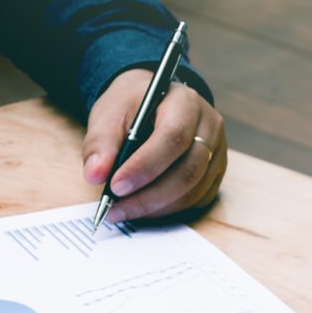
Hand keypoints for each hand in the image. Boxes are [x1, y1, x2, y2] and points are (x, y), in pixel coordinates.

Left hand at [83, 71, 226, 223]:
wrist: (153, 103)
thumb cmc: (133, 106)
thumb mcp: (109, 113)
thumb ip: (100, 143)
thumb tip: (94, 176)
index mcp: (185, 102)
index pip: (173, 138)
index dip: (145, 167)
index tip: (115, 186)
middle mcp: (209, 126)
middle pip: (188, 171)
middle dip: (150, 196)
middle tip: (117, 209)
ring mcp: (217, 152)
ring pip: (193, 191)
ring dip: (157, 207)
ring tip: (125, 210)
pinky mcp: (215, 173)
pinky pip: (197, 200)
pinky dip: (169, 209)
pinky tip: (145, 208)